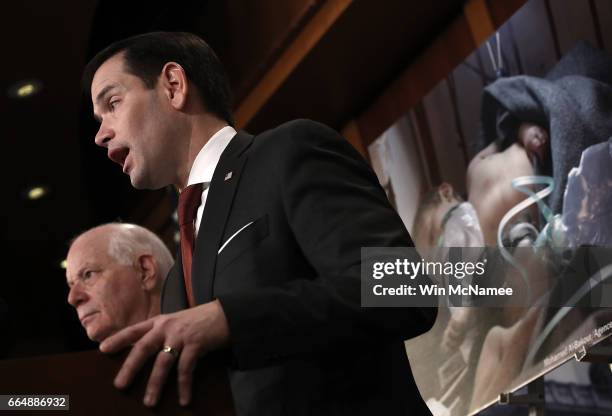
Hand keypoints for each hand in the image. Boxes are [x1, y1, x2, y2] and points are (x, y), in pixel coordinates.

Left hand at [99, 300, 229, 406]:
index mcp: (161, 321)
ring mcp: (181, 335)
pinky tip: (184, 399)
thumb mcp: (178, 321)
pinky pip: (186, 368)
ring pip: (163, 362)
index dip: (118, 339)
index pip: (135, 330)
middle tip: (119, 385)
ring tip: (149, 402)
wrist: (227, 313)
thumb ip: (163, 333)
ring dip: (155, 383)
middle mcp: (167, 326)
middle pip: (143, 347)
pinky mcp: (196, 344)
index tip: (102, 350)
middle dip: (130, 367)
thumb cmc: (201, 320)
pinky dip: (184, 385)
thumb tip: (147, 351)